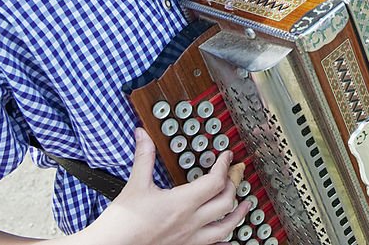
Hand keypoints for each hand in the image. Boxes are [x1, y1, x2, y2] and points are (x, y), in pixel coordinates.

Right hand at [86, 129, 250, 244]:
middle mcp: (190, 222)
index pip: (215, 182)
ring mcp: (189, 239)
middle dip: (233, 185)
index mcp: (181, 203)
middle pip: (225, 202)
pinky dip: (225, 241)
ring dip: (238, 214)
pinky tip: (230, 239)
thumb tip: (142, 135)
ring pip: (225, 228)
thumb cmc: (123, 222)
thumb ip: (143, 157)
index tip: (226, 157)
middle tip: (235, 175)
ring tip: (245, 206)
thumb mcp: (135, 185)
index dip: (224, 166)